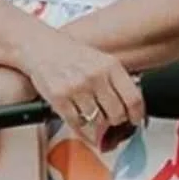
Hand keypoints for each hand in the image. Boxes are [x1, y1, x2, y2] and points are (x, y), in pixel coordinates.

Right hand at [18, 32, 144, 154]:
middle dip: (116, 121)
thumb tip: (131, 107)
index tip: (135, 121)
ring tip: (95, 119)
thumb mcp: (101, 60)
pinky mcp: (59, 99)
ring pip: (97, 121)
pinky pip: (77, 124)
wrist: (41, 48)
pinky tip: (84, 127)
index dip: (137, 115)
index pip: (133, 98)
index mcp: (110, 66)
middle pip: (116, 113)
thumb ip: (116, 81)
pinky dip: (82, 131)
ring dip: (98, 125)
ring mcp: (76, 88)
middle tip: (113, 121)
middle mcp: (95, 76)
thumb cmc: (71, 55)